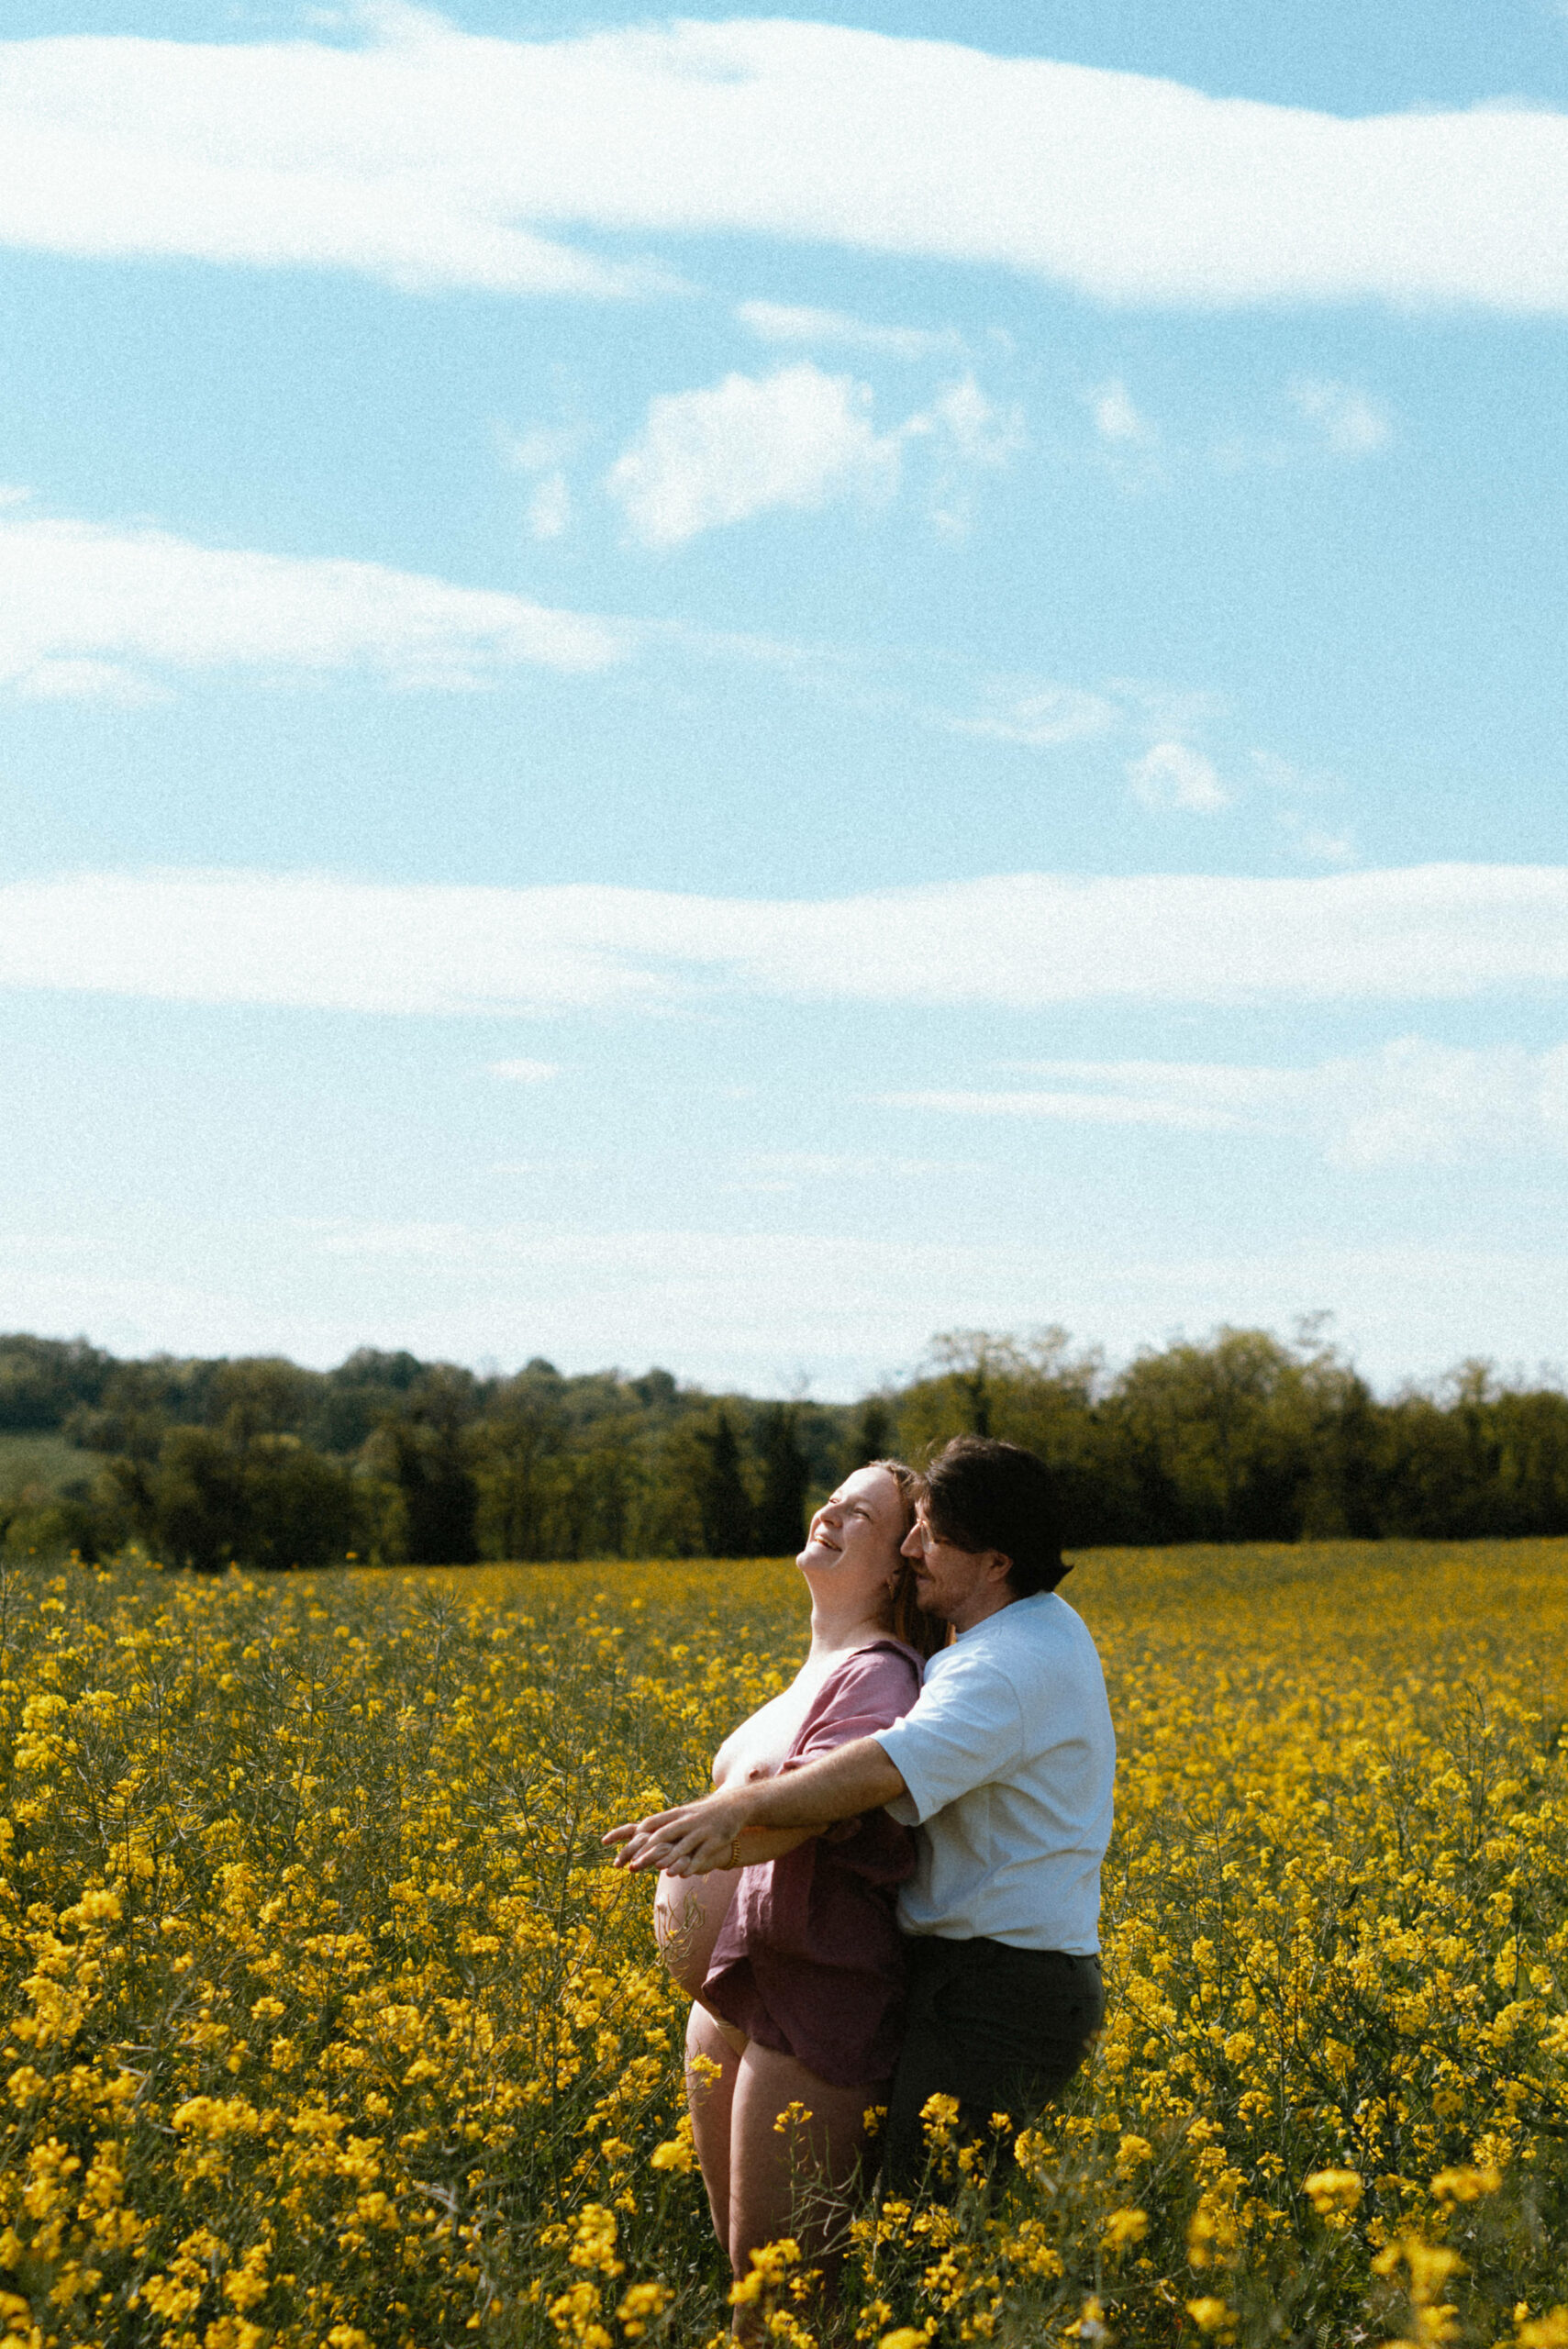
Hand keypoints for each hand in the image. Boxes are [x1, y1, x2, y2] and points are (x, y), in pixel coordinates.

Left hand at [602, 1789, 747, 1875]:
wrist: (735, 1805)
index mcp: (677, 1813)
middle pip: (664, 1835)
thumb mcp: (685, 1813)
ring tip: (659, 1870)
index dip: (638, 1833)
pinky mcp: (715, 1840)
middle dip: (648, 1851)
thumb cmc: (704, 1813)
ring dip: (671, 1859)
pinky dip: (692, 1865)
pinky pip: (701, 1855)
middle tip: (634, 1865)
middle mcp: (687, 1820)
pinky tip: (683, 1875)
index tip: (625, 1844)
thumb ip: (667, 1822)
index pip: (653, 1822)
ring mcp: (701, 1830)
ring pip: (683, 1846)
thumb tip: (642, 1830)